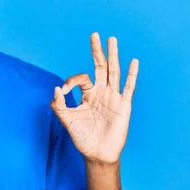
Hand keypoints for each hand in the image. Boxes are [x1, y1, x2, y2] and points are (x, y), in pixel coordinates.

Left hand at [51, 33, 138, 163]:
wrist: (97, 154)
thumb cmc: (83, 138)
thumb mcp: (67, 120)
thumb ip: (59, 105)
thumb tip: (56, 88)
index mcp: (88, 94)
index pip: (81, 79)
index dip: (70, 82)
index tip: (63, 92)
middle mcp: (101, 92)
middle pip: (100, 67)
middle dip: (97, 51)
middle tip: (95, 34)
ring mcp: (113, 97)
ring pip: (114, 72)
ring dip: (113, 56)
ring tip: (112, 40)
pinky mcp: (124, 106)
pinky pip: (128, 87)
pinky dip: (131, 75)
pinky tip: (133, 62)